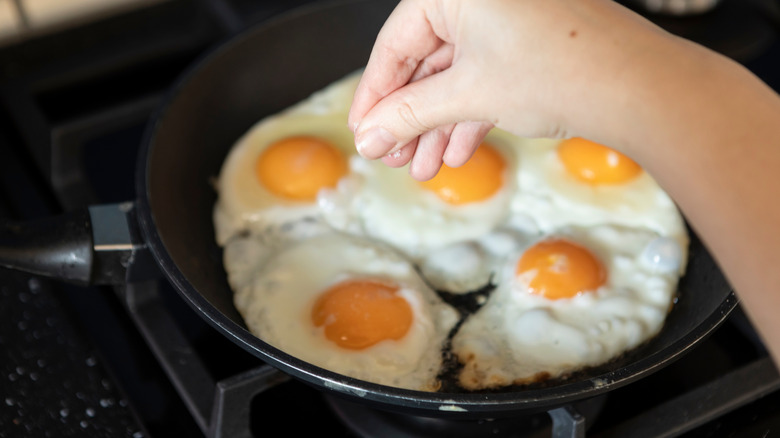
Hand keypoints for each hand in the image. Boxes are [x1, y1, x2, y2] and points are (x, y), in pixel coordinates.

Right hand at [348, 0, 672, 179]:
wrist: (639, 88)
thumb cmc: (561, 69)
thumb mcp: (467, 94)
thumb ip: (409, 115)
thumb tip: (370, 135)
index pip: (395, 44)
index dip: (375, 96)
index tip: (362, 132)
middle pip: (425, 62)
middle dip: (409, 119)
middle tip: (393, 156)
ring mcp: (509, 18)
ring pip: (455, 76)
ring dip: (438, 126)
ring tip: (424, 168)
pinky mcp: (530, 42)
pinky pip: (485, 78)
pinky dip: (470, 115)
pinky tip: (459, 153)